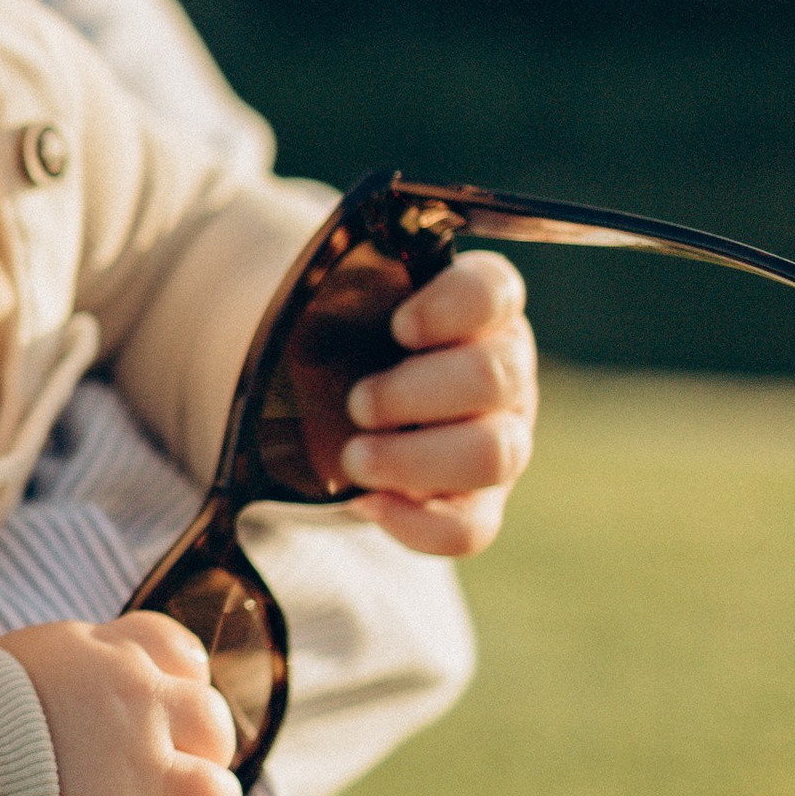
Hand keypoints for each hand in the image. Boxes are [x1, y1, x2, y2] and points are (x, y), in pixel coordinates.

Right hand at [0, 614, 240, 795]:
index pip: (178, 652)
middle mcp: (134, 707)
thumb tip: (72, 720)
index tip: (146, 720)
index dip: (172, 691)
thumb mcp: (8, 669)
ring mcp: (135, 779)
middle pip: (212, 725)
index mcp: (102, 656)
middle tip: (144, 792)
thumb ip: (61, 686)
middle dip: (190, 762)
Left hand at [341, 252, 536, 555]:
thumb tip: (292, 268)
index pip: (493, 293)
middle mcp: (502, 374)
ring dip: (415, 458)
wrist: (327, 419)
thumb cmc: (340, 347)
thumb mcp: (330, 306)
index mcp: (477, 311)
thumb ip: (325, 285)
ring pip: (496, 455)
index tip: (399, 326)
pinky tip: (367, 502)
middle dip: (415, 393)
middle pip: (496, 378)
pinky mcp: (477, 504)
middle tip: (357, 403)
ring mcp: (499, 441)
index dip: (452, 309)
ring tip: (354, 458)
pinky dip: (416, 521)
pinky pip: (470, 528)